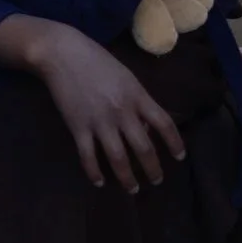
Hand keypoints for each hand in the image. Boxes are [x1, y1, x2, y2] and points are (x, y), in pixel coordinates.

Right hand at [34, 29, 186, 192]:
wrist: (62, 53)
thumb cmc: (96, 61)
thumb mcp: (126, 77)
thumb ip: (138, 100)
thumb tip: (144, 128)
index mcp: (137, 96)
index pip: (165, 124)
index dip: (175, 143)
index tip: (179, 157)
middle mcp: (122, 112)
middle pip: (144, 148)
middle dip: (153, 169)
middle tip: (156, 181)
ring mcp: (99, 121)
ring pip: (118, 157)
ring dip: (127, 178)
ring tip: (133, 189)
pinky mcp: (78, 127)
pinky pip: (88, 156)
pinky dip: (94, 172)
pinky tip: (99, 182)